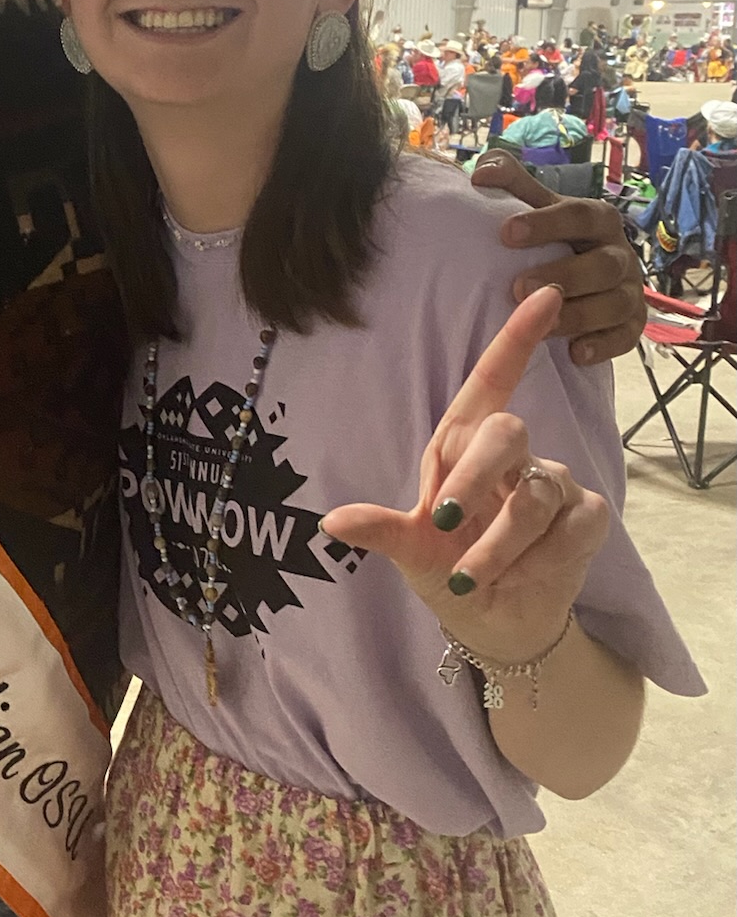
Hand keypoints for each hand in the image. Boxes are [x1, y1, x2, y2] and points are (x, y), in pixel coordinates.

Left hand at [319, 286, 609, 665]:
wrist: (495, 622)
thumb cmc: (450, 567)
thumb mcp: (409, 550)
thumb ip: (379, 531)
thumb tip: (330, 522)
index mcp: (463, 446)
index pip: (493, 381)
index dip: (516, 339)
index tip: (544, 294)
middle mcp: (511, 456)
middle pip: (507, 432)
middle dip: (472, 480)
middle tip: (441, 522)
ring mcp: (553, 483)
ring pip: (533, 495)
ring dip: (497, 543)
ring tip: (473, 576)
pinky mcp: (586, 518)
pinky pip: (569, 527)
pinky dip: (536, 560)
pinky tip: (517, 578)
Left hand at [470, 151, 644, 365]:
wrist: (583, 277)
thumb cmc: (553, 238)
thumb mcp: (535, 208)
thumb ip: (511, 184)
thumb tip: (482, 173)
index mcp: (596, 219)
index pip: (578, 216)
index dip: (545, 223)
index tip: (506, 233)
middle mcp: (619, 253)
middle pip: (602, 265)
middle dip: (562, 276)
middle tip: (517, 288)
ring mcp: (629, 291)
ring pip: (613, 304)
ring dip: (577, 316)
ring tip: (540, 328)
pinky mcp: (631, 325)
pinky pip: (626, 338)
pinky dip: (603, 346)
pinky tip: (575, 353)